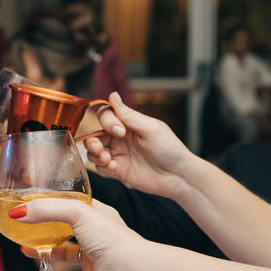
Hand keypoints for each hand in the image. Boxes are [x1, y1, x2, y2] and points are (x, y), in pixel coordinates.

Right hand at [12, 197, 143, 270]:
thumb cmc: (112, 238)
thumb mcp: (78, 212)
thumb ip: (47, 209)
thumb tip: (18, 213)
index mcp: (97, 215)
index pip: (71, 206)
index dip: (52, 205)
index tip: (32, 205)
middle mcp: (95, 236)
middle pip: (64, 233)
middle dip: (44, 233)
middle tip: (25, 230)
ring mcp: (93, 259)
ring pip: (64, 259)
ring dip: (45, 257)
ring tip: (26, 252)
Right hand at [82, 92, 197, 199]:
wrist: (178, 176)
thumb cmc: (170, 149)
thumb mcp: (151, 129)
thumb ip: (129, 115)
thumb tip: (112, 95)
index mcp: (128, 124)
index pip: (106, 116)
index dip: (107, 122)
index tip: (119, 131)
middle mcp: (120, 138)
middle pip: (94, 134)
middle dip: (92, 140)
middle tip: (99, 148)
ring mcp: (118, 154)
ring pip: (93, 151)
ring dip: (94, 154)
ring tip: (107, 159)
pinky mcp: (117, 171)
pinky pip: (100, 167)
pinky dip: (102, 166)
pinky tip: (114, 168)